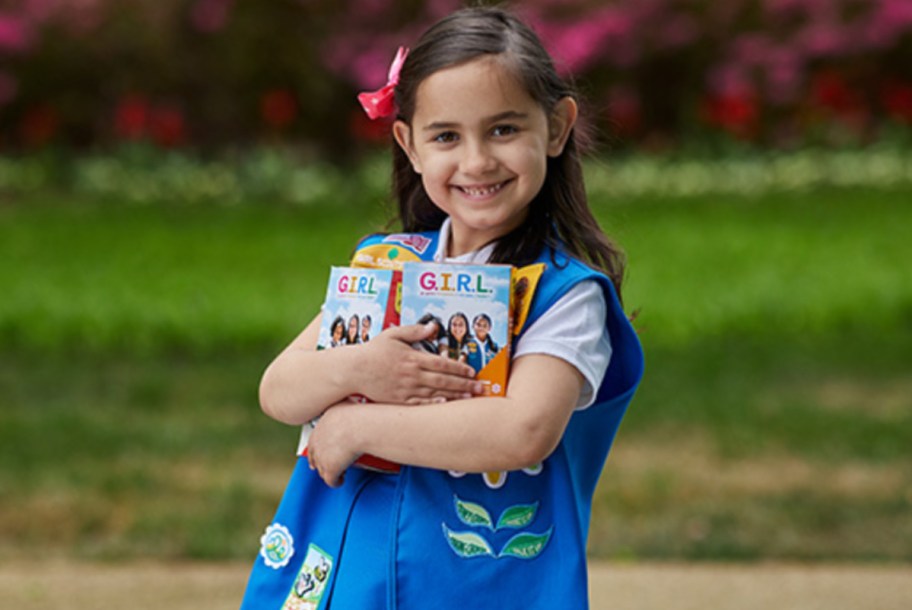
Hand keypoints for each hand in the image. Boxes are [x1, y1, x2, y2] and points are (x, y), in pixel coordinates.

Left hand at [306, 403, 360, 487]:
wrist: (360, 427)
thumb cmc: (358, 414)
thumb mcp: (346, 403)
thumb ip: (343, 405)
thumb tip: (351, 398)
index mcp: (320, 426)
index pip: (313, 441)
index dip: (316, 448)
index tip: (320, 452)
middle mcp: (317, 442)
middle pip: (314, 457)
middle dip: (318, 463)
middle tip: (326, 466)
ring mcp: (322, 457)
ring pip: (322, 470)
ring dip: (329, 472)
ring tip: (339, 473)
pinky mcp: (330, 469)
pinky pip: (331, 480)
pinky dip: (336, 482)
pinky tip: (341, 481)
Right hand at [354, 322, 481, 403]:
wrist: (353, 370)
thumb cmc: (373, 351)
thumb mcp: (393, 334)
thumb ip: (414, 331)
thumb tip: (432, 326)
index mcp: (413, 358)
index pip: (442, 363)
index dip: (459, 368)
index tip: (472, 371)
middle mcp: (412, 374)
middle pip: (444, 380)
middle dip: (464, 384)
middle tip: (480, 388)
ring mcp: (406, 389)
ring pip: (436, 393)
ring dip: (455, 396)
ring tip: (470, 398)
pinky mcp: (399, 400)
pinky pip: (420, 404)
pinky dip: (434, 404)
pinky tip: (446, 405)